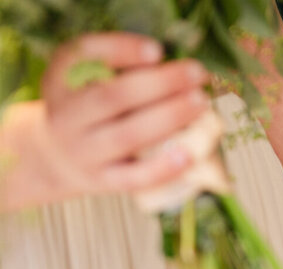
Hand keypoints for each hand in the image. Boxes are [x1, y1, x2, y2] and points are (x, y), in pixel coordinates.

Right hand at [3, 33, 210, 210]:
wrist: (57, 159)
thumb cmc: (91, 110)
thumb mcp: (88, 80)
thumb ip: (122, 68)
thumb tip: (178, 70)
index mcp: (62, 79)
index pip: (84, 56)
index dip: (121, 50)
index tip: (158, 50)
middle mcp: (67, 115)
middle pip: (111, 97)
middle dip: (158, 84)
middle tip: (196, 74)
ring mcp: (84, 152)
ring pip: (127, 136)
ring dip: (168, 118)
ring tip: (200, 103)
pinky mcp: (103, 181)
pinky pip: (134, 177)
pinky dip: (163, 167)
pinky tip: (190, 153)